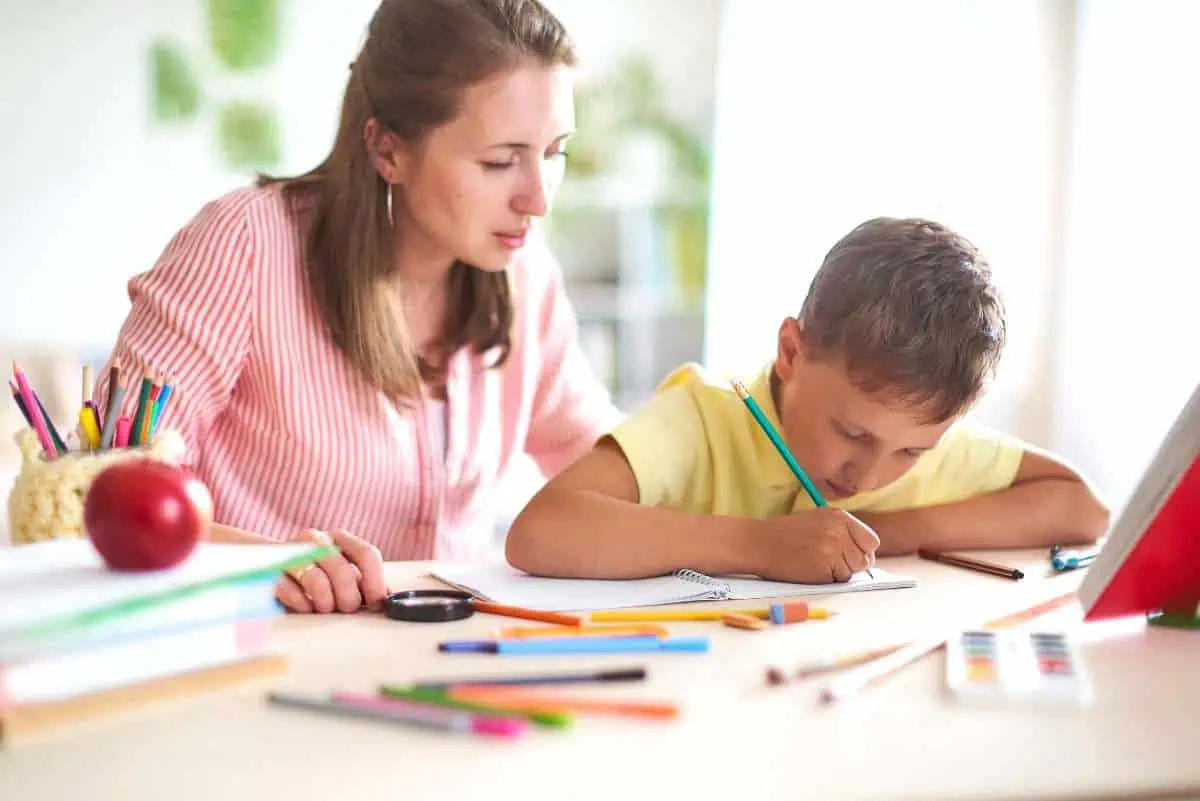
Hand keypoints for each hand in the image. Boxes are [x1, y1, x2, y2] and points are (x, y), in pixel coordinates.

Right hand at [275, 529, 389, 613]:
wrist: (271, 569)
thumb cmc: (317, 576)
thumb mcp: (345, 577)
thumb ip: (366, 584)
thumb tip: (390, 600)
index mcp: (341, 539)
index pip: (367, 554)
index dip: (375, 582)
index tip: (375, 603)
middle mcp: (317, 540)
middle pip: (342, 570)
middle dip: (348, 598)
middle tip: (346, 609)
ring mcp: (291, 552)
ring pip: (316, 581)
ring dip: (325, 603)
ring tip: (325, 608)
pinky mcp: (270, 570)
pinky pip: (290, 591)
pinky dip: (302, 605)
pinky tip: (304, 607)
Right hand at [753, 508, 879, 583]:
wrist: (759, 543)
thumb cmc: (786, 533)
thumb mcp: (818, 520)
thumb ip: (842, 530)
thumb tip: (865, 550)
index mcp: (840, 517)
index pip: (871, 541)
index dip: (862, 551)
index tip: (849, 554)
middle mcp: (839, 531)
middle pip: (865, 559)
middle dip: (852, 565)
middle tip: (832, 562)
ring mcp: (833, 549)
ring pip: (853, 572)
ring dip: (840, 573)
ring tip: (818, 564)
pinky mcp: (824, 567)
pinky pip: (838, 580)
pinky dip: (828, 579)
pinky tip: (812, 569)